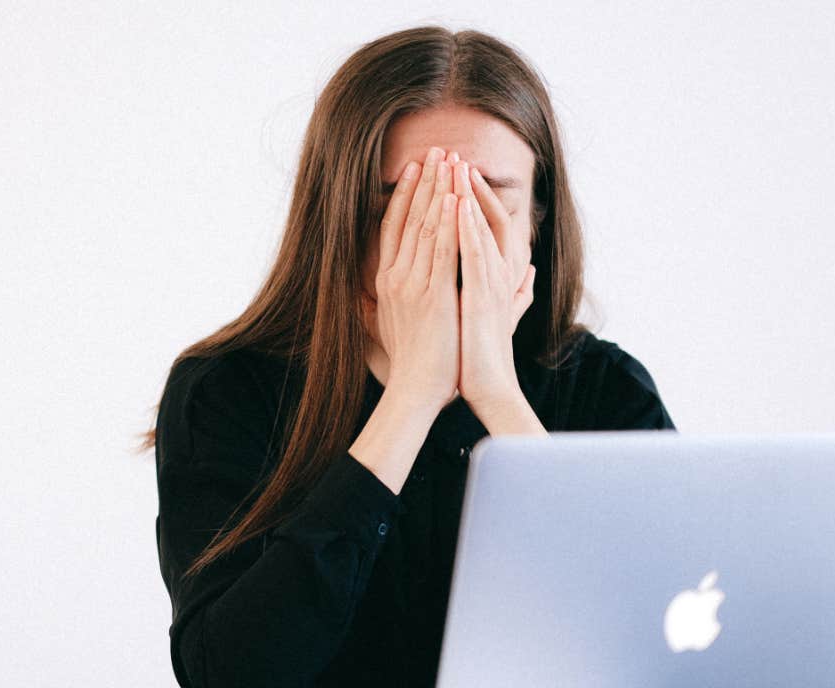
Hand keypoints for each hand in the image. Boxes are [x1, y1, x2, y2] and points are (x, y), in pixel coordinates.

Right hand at [368, 145, 461, 413]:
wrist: (416, 390)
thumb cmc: (411, 363)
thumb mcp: (393, 325)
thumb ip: (388, 302)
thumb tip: (377, 292)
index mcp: (388, 281)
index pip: (395, 227)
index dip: (405, 195)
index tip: (417, 168)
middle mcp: (395, 277)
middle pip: (409, 218)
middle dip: (425, 182)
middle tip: (437, 150)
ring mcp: (413, 284)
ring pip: (426, 227)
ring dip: (439, 191)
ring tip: (450, 161)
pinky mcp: (433, 295)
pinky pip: (442, 250)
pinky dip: (449, 222)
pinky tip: (457, 198)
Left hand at [453, 158, 536, 410]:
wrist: (489, 388)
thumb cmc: (485, 355)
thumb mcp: (498, 314)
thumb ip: (516, 292)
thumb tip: (531, 274)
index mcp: (498, 276)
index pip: (487, 225)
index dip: (474, 198)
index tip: (456, 173)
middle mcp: (499, 274)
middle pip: (485, 218)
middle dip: (468, 186)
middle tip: (453, 155)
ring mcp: (492, 284)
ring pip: (480, 229)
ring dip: (468, 196)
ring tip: (455, 166)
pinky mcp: (482, 297)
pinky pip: (473, 255)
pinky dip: (466, 228)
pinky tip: (455, 205)